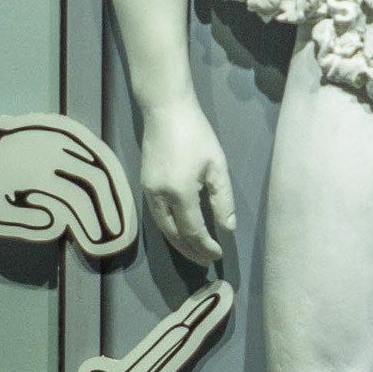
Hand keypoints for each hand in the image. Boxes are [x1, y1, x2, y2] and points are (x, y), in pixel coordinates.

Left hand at [0, 115, 133, 256]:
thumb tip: (60, 222)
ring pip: (95, 162)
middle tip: (117, 231)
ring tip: (117, 212)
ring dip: (111, 189)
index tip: (97, 242)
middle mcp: (53, 153)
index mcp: (38, 173)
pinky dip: (103, 168)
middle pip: (93, 179)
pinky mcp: (57, 132)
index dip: (91, 223)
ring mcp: (57, 139)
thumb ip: (30, 223)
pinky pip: (88, 149)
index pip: (77, 200)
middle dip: (109, 208)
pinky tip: (110, 185)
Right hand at [135, 100, 238, 265]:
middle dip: (190, 251)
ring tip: (194, 252)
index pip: (194, 231)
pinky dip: (169, 229)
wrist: (165, 110)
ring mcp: (148, 192)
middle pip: (174, 235)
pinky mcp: (144, 185)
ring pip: (162, 228)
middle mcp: (159, 197)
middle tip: (205, 261)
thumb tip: (227, 228)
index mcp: (180, 194)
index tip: (219, 254)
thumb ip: (223, 200)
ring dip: (178, 243)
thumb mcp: (217, 166)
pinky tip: (179, 231)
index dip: (206, 246)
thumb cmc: (196, 134)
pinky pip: (157, 216)